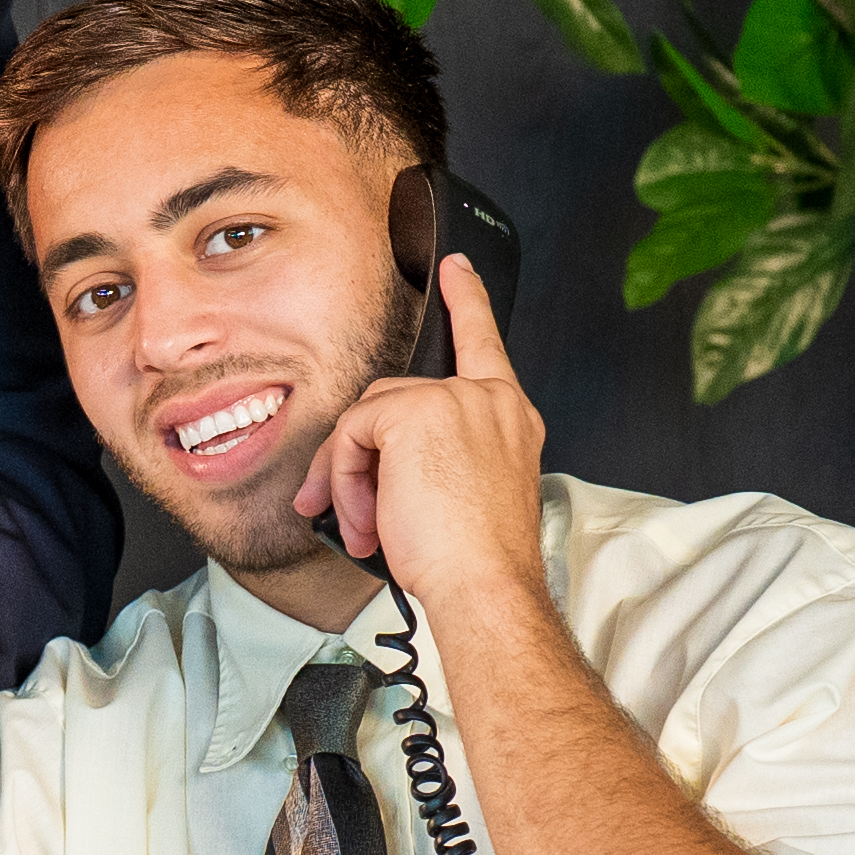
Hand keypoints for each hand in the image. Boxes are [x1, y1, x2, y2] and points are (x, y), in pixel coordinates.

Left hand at [303, 254, 552, 623]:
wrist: (485, 586)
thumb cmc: (476, 561)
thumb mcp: (463, 494)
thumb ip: (431, 459)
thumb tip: (371, 465)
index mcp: (509, 417)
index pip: (485, 345)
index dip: (468, 302)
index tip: (455, 269)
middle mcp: (488, 400)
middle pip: (394, 399)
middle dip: (357, 455)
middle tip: (349, 510)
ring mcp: (454, 400)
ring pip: (367, 419)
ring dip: (350, 476)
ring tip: (365, 525)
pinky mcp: (414, 413)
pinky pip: (352, 434)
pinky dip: (344, 478)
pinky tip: (367, 517)